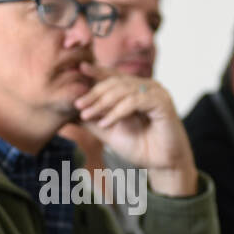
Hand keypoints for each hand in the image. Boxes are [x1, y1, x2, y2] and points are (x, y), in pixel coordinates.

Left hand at [71, 64, 197, 196]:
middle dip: (94, 93)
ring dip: (103, 103)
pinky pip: (135, 101)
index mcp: (136, 89)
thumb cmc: (140, 147)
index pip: (114, 76)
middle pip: (116, 82)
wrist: (162, 165)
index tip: (79, 68)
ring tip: (88, 115)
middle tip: (78, 104)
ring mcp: (156, 93)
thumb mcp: (109, 131)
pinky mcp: (163, 103)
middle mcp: (147, 87)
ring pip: (124, 90)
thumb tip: (71, 110)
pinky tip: (106, 123)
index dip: (97, 72)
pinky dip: (118, 112)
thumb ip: (93, 119)